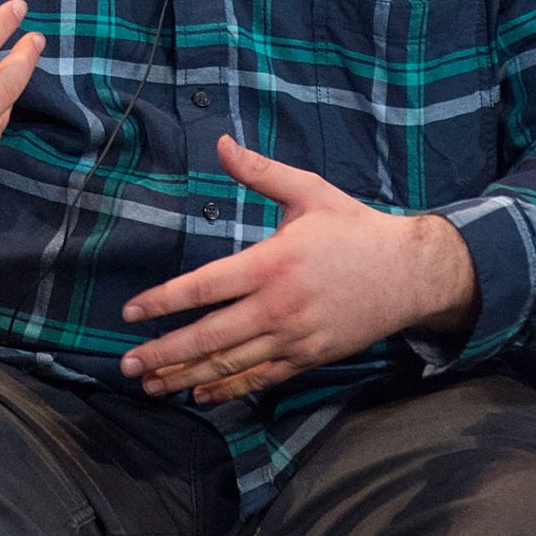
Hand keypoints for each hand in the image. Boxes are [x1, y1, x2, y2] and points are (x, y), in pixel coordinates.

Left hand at [118, 135, 478, 405]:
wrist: (409, 273)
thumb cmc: (355, 228)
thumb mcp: (309, 192)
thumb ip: (261, 172)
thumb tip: (222, 142)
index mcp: (271, 264)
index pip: (203, 287)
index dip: (163, 302)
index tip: (130, 312)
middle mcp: (277, 306)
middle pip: (208, 336)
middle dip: (163, 352)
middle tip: (127, 365)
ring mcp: (293, 338)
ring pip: (230, 364)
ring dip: (186, 376)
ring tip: (151, 386)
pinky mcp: (309, 358)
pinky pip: (260, 379)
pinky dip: (228, 389)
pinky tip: (201, 393)